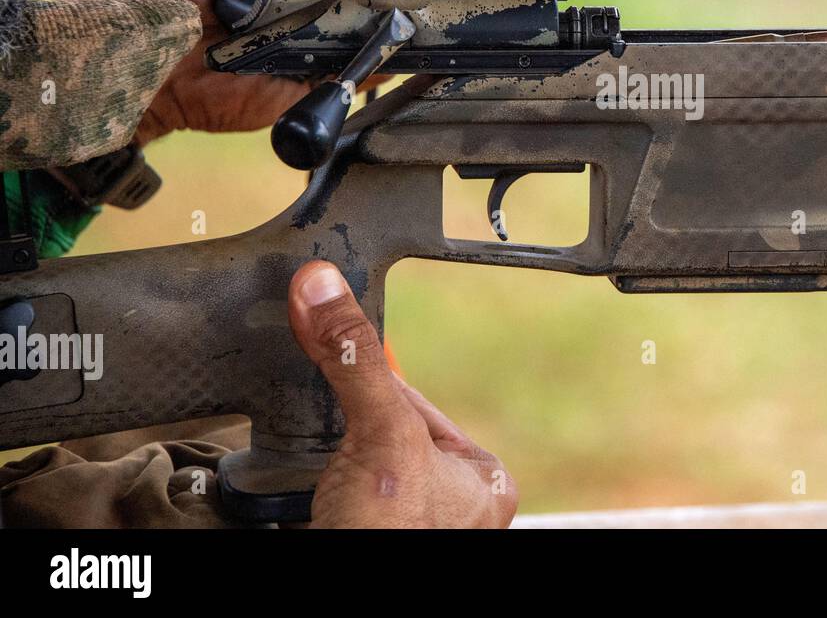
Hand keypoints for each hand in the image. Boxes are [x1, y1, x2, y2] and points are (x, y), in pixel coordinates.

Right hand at [287, 260, 516, 528]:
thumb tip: (325, 286)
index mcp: (482, 477)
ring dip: (319, 462)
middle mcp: (449, 505)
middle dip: (342, 429)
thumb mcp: (383, 435)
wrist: (338, 611)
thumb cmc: (392, 542)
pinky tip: (300, 496)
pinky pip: (322, 498)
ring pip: (347, 466)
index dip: (369, 380)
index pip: (415, 402)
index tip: (333, 349)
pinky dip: (300, 492)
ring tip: (316, 476)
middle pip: (379, 433)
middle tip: (324, 434)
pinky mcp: (357, 538)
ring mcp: (403, 528)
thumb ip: (357, 362)